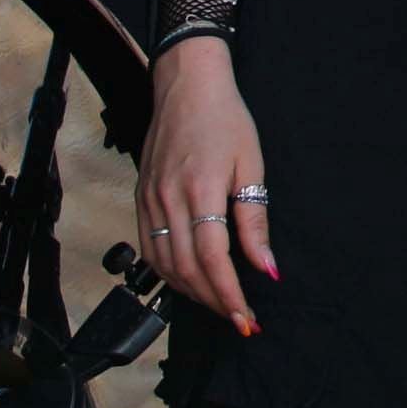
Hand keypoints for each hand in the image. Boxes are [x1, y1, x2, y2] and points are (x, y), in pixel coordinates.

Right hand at [138, 40, 273, 333]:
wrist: (186, 87)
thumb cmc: (225, 119)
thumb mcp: (252, 164)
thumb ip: (254, 218)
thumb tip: (265, 265)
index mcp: (201, 191)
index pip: (213, 260)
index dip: (229, 295)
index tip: (246, 318)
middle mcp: (169, 202)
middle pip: (187, 270)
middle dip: (214, 302)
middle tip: (238, 320)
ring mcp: (150, 202)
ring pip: (164, 266)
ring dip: (191, 293)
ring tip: (219, 305)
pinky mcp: (141, 200)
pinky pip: (149, 249)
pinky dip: (168, 274)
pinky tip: (189, 280)